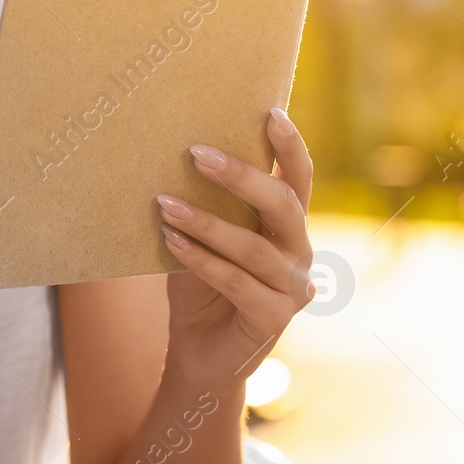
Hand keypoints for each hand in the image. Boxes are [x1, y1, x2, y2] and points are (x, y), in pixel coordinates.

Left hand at [156, 108, 314, 388]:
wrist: (198, 351)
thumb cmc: (198, 285)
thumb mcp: (201, 238)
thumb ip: (202, 204)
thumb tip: (166, 155)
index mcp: (286, 226)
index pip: (298, 179)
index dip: (289, 147)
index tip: (270, 113)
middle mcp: (299, 251)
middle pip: (283, 205)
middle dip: (241, 176)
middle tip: (196, 153)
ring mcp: (292, 287)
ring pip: (253, 247)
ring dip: (206, 222)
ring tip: (164, 203)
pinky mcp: (275, 318)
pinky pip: (237, 283)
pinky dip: (201, 260)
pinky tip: (170, 242)